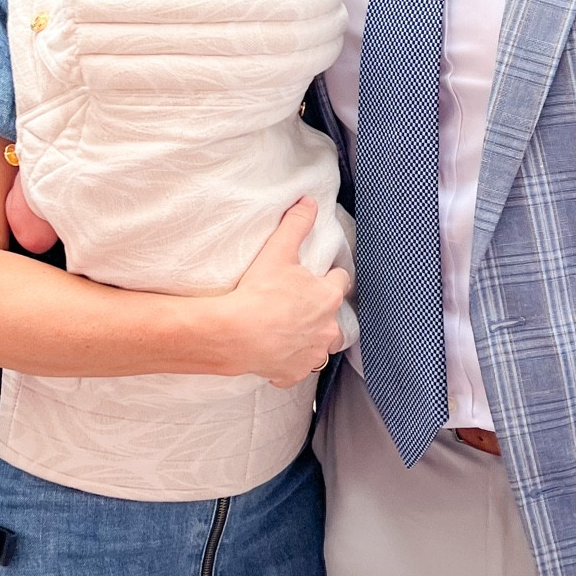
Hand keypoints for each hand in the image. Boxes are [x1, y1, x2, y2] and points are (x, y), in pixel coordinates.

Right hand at [222, 198, 347, 388]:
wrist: (236, 333)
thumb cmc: (259, 292)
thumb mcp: (278, 250)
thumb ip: (297, 224)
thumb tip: (309, 202)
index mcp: (328, 297)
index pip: (340, 281)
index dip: (328, 277)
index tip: (316, 277)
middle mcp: (327, 328)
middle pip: (333, 318)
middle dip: (320, 313)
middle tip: (298, 306)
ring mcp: (312, 354)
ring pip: (319, 347)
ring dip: (309, 340)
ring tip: (289, 331)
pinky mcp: (294, 373)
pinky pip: (296, 370)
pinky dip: (288, 363)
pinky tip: (274, 353)